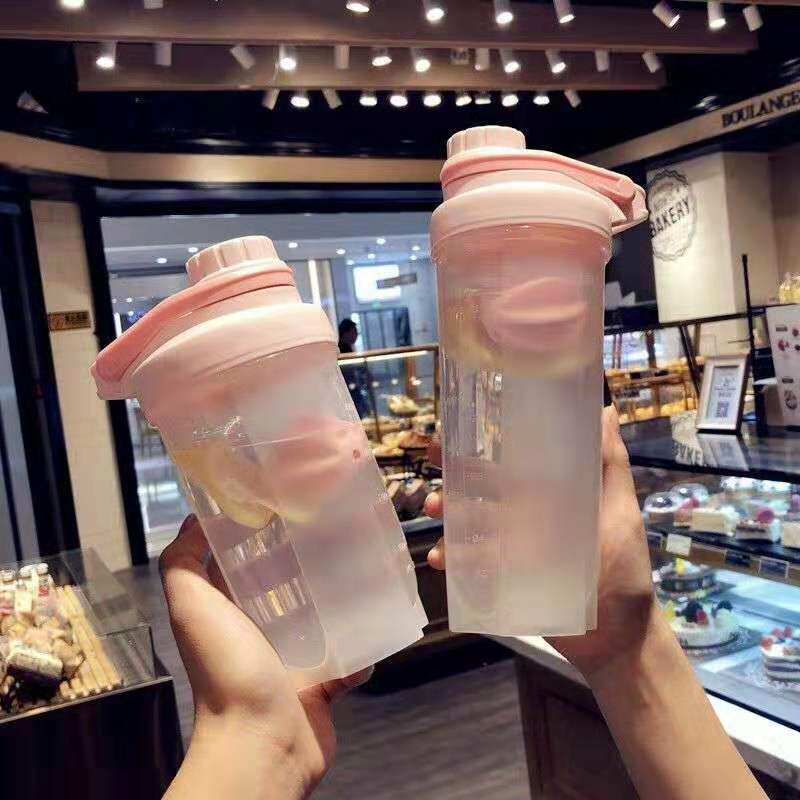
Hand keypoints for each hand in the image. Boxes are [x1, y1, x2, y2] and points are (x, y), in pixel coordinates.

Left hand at [160, 515, 371, 798]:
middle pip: (285, 586)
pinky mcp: (323, 682)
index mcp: (227, 612)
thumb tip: (196, 517)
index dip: (256, 533)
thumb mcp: (190, 606)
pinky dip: (363, 643)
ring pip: (321, 617)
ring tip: (365, 565)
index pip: (240, 562)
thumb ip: (183, 561)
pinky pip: (350, 656)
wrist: (261, 741)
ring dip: (341, 597)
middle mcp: (258, 633)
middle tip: (335, 530)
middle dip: (306, 560)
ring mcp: (292, 659)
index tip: (284, 504)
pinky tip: (378, 616)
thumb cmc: (225, 671)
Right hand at [424, 405, 656, 679]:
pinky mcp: (505, 582)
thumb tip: (605, 409)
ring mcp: (513, 552)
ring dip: (448, 518)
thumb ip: (610, 466)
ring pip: (472, 528)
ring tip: (433, 512)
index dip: (482, 450)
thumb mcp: (621, 513)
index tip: (452, 436)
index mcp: (549, 498)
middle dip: (454, 480)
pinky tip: (440, 561)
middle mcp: (526, 519)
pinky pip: (472, 568)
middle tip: (432, 464)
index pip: (510, 466)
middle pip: (482, 493)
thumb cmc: (624, 570)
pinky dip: (453, 562)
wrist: (619, 639)